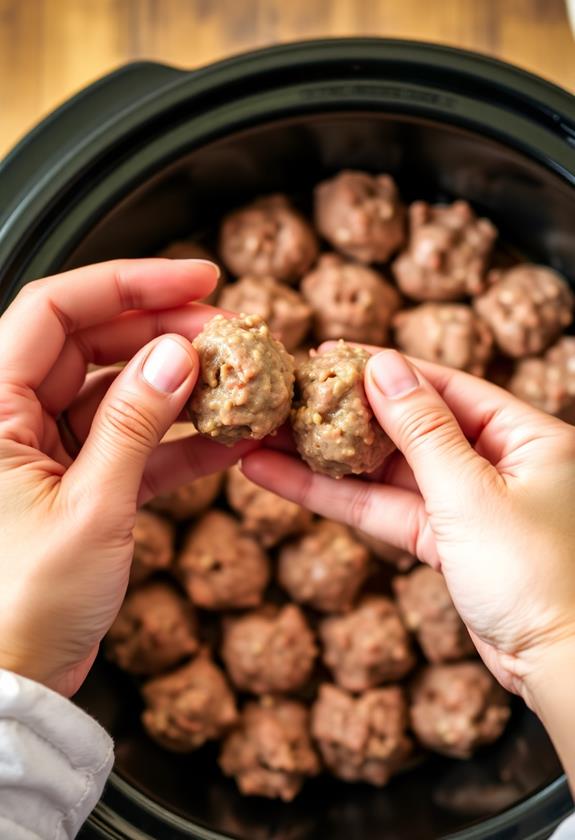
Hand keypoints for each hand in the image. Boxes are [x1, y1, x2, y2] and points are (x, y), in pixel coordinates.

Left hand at [0, 259, 252, 696]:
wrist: (14, 686)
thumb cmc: (21, 606)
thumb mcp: (91, 507)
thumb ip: (135, 423)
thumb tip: (178, 355)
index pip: (55, 310)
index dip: (126, 282)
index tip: (193, 277)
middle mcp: (16, 420)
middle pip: (94, 343)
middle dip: (165, 332)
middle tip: (229, 334)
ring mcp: (52, 452)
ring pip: (121, 392)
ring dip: (181, 387)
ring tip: (239, 384)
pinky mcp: (84, 485)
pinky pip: (136, 445)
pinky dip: (181, 441)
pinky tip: (229, 439)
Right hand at [243, 347, 574, 703]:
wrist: (563, 670)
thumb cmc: (541, 577)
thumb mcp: (472, 492)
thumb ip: (422, 429)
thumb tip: (383, 366)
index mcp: (525, 435)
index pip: (444, 386)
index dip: (385, 370)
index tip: (331, 356)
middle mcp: (497, 462)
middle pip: (407, 426)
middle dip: (344, 416)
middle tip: (287, 399)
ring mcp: (467, 504)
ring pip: (387, 471)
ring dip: (326, 459)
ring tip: (264, 439)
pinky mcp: (443, 542)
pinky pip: (384, 509)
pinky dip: (338, 497)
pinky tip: (284, 479)